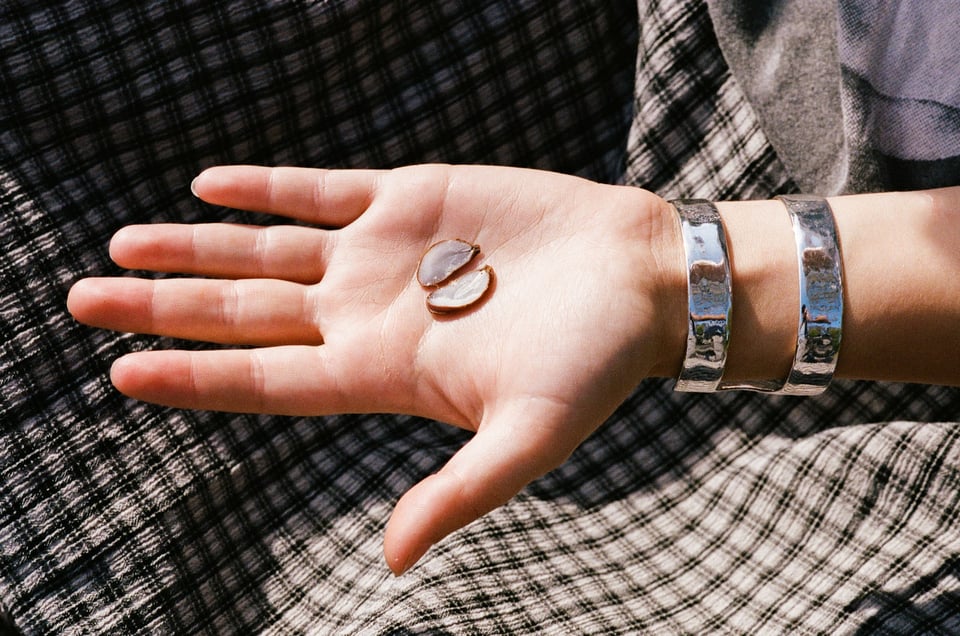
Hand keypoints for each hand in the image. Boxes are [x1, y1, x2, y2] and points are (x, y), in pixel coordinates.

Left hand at [67, 164, 680, 573]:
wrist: (639, 278)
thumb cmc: (597, 364)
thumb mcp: (531, 438)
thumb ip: (459, 493)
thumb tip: (392, 565)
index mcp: (384, 373)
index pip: (265, 381)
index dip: (192, 379)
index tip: (119, 375)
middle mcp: (367, 314)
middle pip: (243, 312)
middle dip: (162, 308)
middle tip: (81, 301)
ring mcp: (384, 254)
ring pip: (266, 249)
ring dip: (194, 246)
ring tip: (122, 245)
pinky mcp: (411, 198)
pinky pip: (319, 190)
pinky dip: (262, 188)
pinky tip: (207, 186)